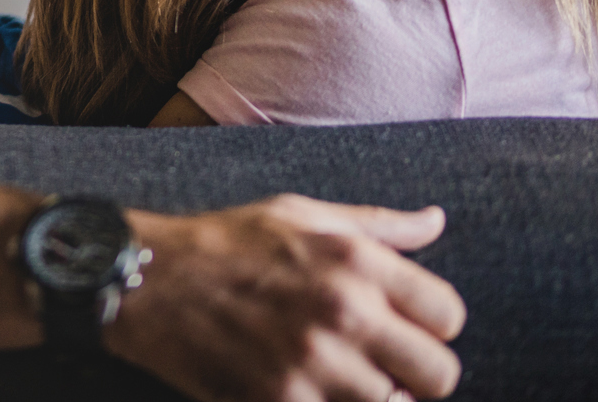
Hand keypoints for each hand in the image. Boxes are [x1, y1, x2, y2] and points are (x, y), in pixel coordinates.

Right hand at [107, 196, 464, 401]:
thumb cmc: (226, 242)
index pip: (449, 315)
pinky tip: (303, 387)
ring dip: (371, 396)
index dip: (431, 326)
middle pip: (440, 374)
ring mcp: (315, 364)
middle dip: (417, 373)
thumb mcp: (300, 214)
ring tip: (338, 376)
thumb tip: (436, 221)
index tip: (404, 328)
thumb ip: (377, 225)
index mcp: (356, 261)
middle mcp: (344, 312)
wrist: (148, 280)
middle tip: (382, 365)